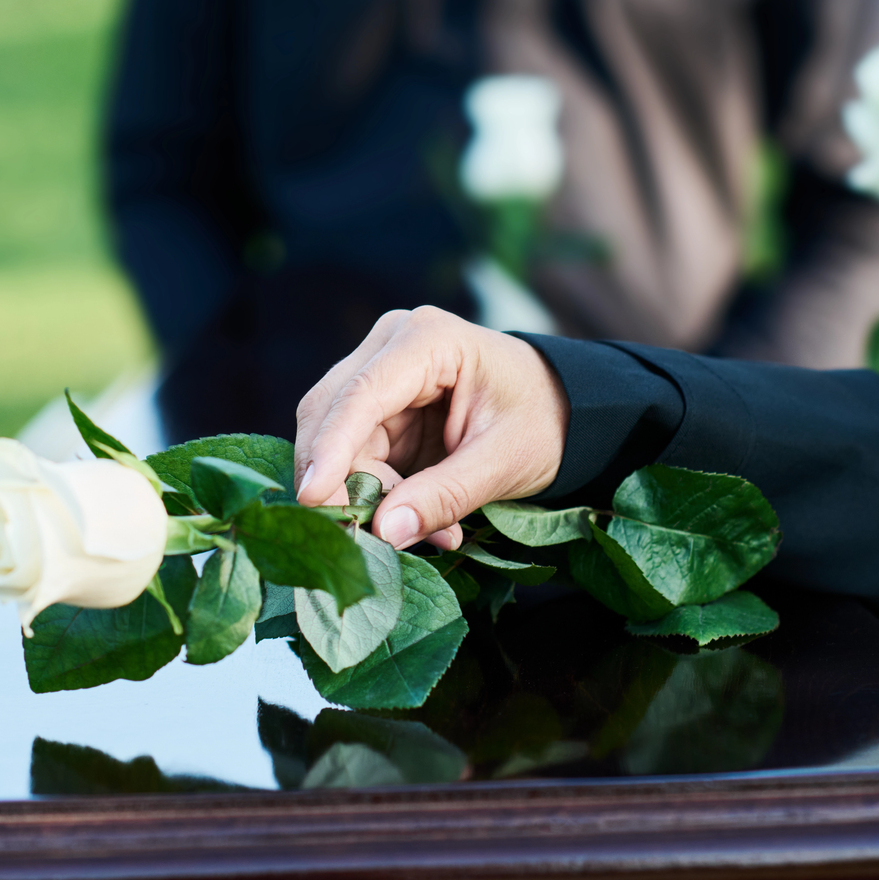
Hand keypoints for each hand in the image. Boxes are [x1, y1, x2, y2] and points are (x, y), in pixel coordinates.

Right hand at [293, 307, 569, 550]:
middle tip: (376, 539)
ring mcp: (379, 372)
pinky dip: (377, 493)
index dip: (331, 448)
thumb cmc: (542, 421)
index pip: (361, 393)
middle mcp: (391, 345)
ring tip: (430, 529)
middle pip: (332, 415)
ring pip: (335, 442)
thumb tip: (384, 532)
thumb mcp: (503, 462)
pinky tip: (420, 516)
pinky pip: (352, 456)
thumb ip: (445, 496)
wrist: (565, 408)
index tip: (313, 499)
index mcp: (428, 340)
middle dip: (343, 482)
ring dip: (366, 494)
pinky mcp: (377, 407)